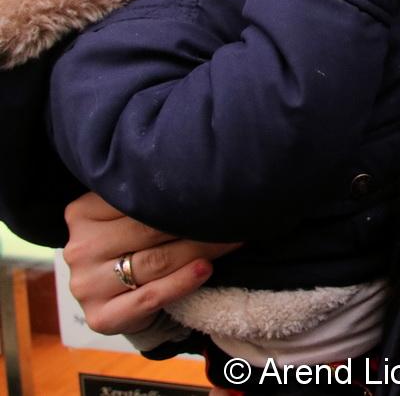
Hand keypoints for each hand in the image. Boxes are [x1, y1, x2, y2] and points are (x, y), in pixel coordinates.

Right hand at [63, 193, 239, 334]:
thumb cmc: (136, 244)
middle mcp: (79, 248)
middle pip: (149, 231)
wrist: (127, 298)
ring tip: (231, 238)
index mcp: (81, 213)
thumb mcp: (132, 213)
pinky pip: (149, 297)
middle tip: (232, 213)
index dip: (180, 194)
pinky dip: (182, 282)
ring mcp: (86, 286)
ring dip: (200, 249)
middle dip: (196, 222)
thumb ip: (151, 194)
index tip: (214, 188)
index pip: (136, 200)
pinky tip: (205, 269)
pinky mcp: (101, 317)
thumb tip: (200, 171)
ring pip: (155, 262)